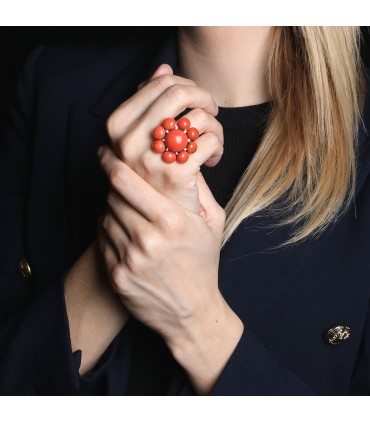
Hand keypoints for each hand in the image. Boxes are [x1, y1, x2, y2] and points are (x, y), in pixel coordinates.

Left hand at [98, 145, 225, 342]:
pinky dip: (109, 232)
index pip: (126, 181)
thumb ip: (197, 189)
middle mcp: (147, 239)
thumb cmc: (203, 264)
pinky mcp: (117, 276)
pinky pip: (102, 240)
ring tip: (130, 216)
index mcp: (171, 220)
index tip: (105, 154)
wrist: (192, 312)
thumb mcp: (212, 223)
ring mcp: (129, 259)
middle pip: (112, 197)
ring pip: (105, 217)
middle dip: (116, 187)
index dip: (110, 162)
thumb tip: (180, 160)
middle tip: (123, 187)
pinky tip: (125, 236)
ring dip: (113, 211)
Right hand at [105, 63, 223, 212]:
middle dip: (204, 98)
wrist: (158, 217)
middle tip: (211, 111)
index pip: (160, 83)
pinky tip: (212, 159)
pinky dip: (218, 146)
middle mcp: (128, 140)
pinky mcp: (175, 175)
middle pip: (179, 92)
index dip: (187, 86)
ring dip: (214, 125)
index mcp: (118, 125)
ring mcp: (150, 158)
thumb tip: (163, 68)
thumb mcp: (143, 136)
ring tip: (211, 142)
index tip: (197, 101)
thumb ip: (149, 102)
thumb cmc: (155, 173)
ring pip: (198, 115)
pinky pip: (209, 140)